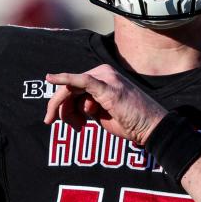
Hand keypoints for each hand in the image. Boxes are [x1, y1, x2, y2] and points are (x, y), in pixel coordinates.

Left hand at [43, 64, 167, 144]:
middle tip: (49, 121)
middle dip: (57, 106)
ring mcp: (106, 78)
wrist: (151, 128)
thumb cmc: (130, 122)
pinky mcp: (107, 87)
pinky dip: (65, 78)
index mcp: (104, 77)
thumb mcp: (103, 113)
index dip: (61, 105)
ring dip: (65, 109)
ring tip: (77, 126)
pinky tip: (51, 78)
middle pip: (69, 87)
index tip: (55, 121)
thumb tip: (68, 109)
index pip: (73, 87)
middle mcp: (104, 73)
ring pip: (71, 88)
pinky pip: (82, 80)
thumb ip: (86, 107)